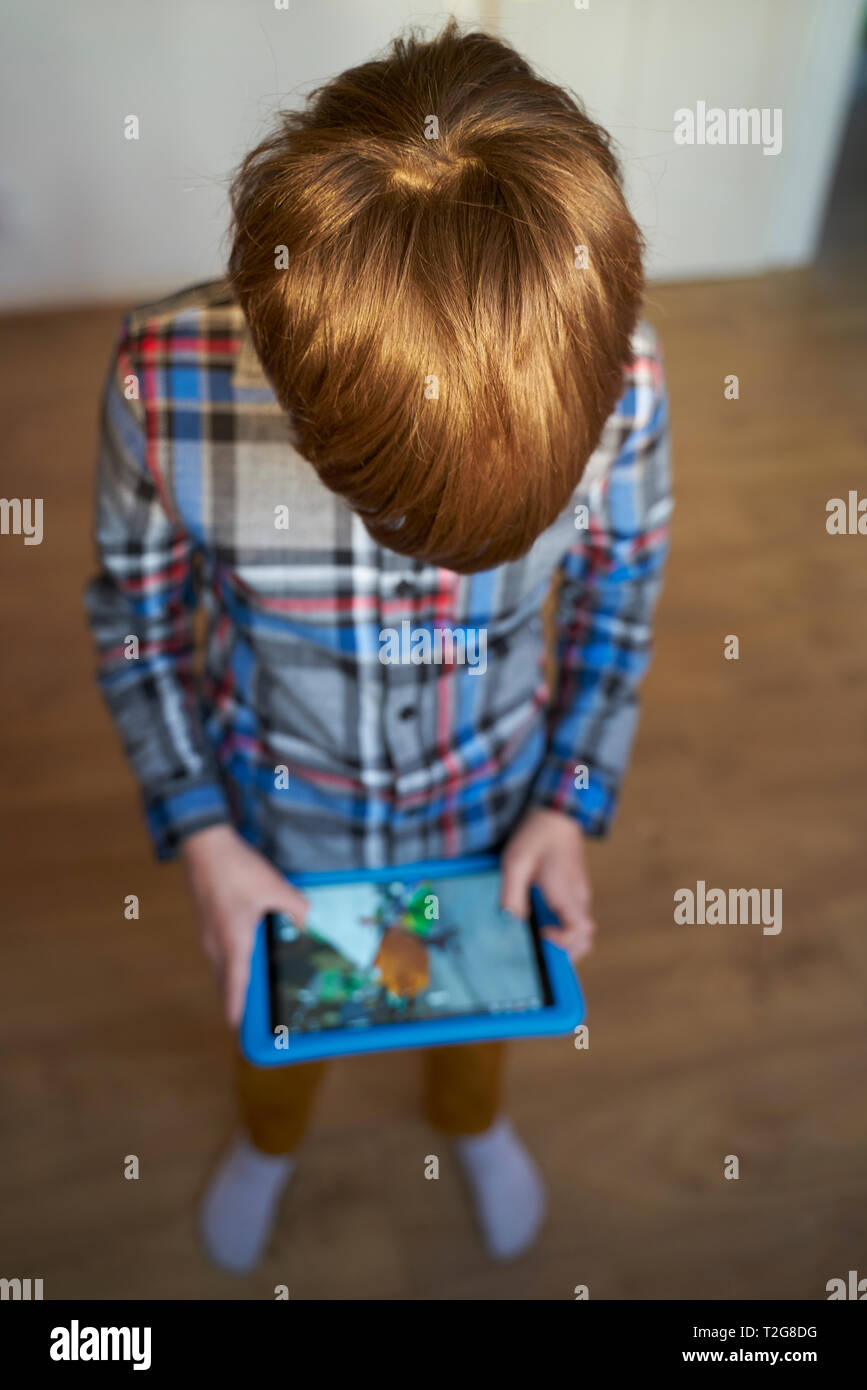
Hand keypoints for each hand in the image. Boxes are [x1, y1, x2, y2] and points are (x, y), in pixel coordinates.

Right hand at [180, 824, 308, 1026]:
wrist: (204, 844)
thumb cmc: (236, 869)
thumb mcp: (275, 889)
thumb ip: (297, 911)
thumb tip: (312, 925)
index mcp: (233, 944)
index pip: (234, 987)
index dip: (236, 1010)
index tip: (236, 1029)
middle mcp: (215, 945)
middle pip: (226, 981)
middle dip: (238, 997)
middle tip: (255, 1012)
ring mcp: (207, 933)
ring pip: (221, 966)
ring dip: (234, 978)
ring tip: (252, 986)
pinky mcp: (206, 921)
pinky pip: (218, 952)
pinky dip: (230, 961)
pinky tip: (246, 952)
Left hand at [500, 808, 594, 961]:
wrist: (556, 812)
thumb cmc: (536, 836)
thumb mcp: (516, 863)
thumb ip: (512, 894)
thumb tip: (510, 922)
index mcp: (567, 893)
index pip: (581, 931)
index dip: (562, 941)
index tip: (541, 933)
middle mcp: (579, 896)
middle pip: (586, 936)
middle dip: (567, 950)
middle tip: (541, 946)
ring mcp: (580, 892)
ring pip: (583, 928)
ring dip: (565, 938)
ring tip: (539, 936)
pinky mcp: (576, 888)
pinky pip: (576, 916)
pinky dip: (564, 926)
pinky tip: (542, 919)